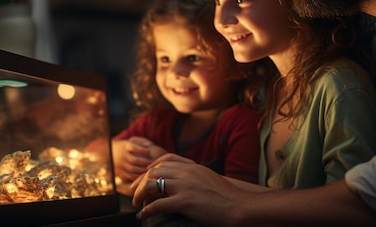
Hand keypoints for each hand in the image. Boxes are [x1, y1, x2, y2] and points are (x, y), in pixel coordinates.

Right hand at [112, 137, 166, 181]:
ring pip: (132, 169)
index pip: (133, 147)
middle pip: (134, 160)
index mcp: (125, 146)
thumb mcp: (131, 140)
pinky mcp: (121, 171)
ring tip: (150, 169)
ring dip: (142, 170)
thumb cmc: (126, 146)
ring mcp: (121, 164)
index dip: (142, 150)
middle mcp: (122, 155)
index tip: (149, 152)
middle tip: (153, 162)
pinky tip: (144, 175)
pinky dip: (137, 176)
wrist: (109, 152)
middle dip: (144, 162)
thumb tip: (150, 145)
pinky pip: (129, 175)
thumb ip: (142, 141)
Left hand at [130, 153, 244, 225]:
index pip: (166, 159)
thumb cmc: (230, 198)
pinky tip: (142, 216)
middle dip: (141, 181)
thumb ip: (197, 177)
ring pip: (153, 184)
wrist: (241, 206)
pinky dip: (146, 210)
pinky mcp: (185, 202)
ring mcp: (185, 186)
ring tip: (136, 204)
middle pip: (155, 171)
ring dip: (140, 195)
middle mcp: (187, 173)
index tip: (145, 175)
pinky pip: (158, 204)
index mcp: (194, 167)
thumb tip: (186, 183)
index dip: (152, 166)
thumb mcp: (211, 179)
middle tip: (134, 192)